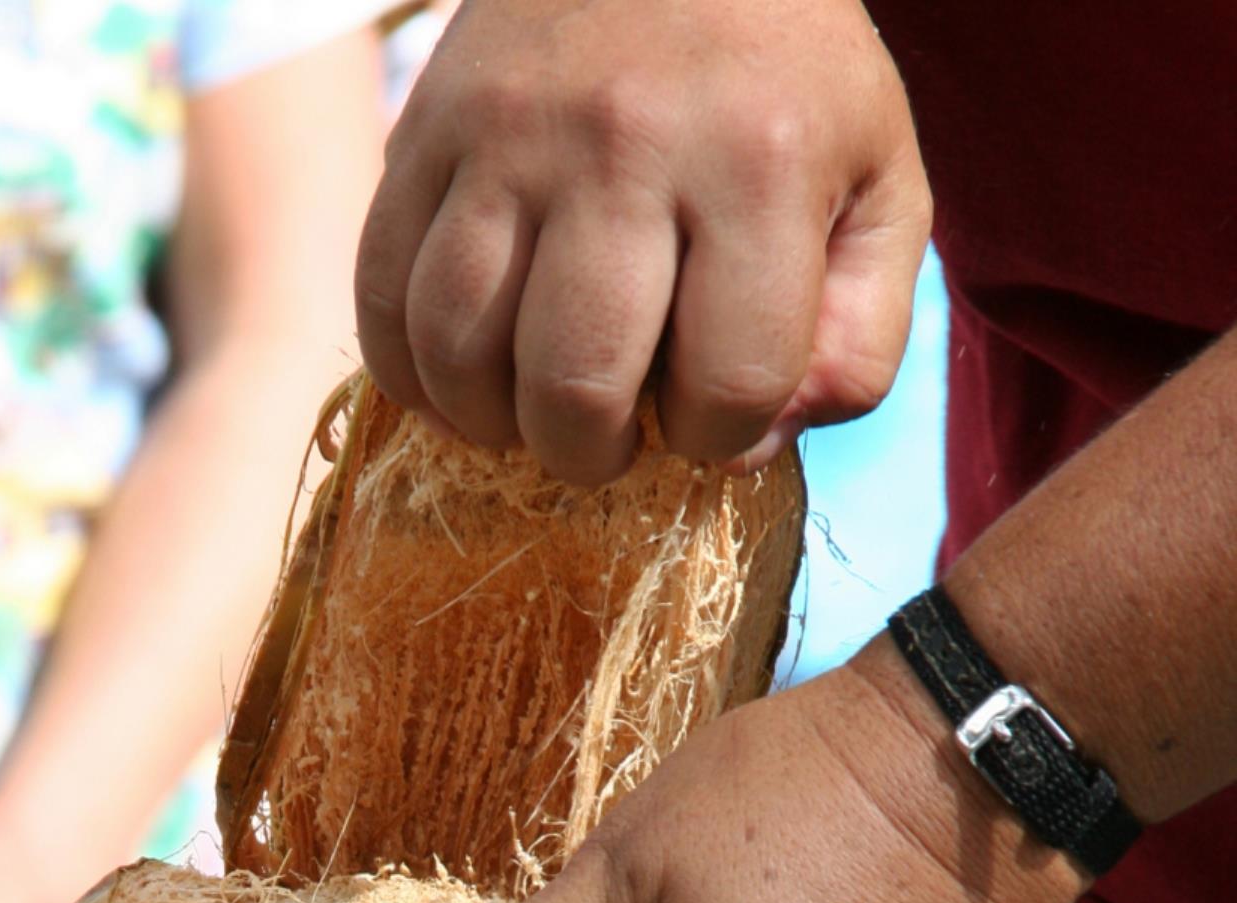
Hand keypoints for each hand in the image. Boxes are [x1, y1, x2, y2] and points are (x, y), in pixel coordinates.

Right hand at [356, 0, 930, 480]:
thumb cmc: (784, 86)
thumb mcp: (879, 192)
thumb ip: (856, 341)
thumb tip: (755, 448)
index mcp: (758, 162)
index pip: (728, 388)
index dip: (721, 438)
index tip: (712, 407)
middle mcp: (623, 142)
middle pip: (575, 388)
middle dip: (594, 454)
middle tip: (612, 435)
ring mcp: (508, 133)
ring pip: (461, 351)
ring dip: (497, 424)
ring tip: (536, 410)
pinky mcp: (425, 128)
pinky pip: (384, 297)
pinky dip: (414, 374)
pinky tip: (465, 380)